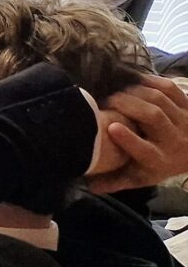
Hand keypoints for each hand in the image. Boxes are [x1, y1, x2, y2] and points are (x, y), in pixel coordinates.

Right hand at [89, 75, 187, 193]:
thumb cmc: (159, 164)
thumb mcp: (140, 176)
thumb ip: (115, 180)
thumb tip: (88, 185)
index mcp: (160, 161)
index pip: (146, 151)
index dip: (129, 139)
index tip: (112, 128)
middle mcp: (176, 141)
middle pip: (153, 116)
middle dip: (128, 105)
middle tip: (107, 101)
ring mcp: (185, 120)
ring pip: (159, 99)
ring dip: (135, 92)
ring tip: (117, 92)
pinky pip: (169, 87)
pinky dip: (149, 81)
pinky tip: (133, 81)